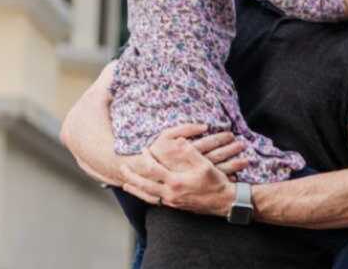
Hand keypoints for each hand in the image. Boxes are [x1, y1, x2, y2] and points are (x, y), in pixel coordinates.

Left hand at [119, 125, 247, 215]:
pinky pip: (155, 202)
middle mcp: (170, 194)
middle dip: (132, 177)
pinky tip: (144, 194)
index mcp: (176, 182)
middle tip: (122, 169)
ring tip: (125, 185)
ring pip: (148, 197)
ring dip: (135, 190)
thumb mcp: (205, 164)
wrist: (224, 201)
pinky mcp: (175, 206)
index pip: (154, 169)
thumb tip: (178, 140)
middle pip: (144, 185)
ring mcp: (172, 202)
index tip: (144, 149)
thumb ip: (189, 151)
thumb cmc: (216, 182)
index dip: (147, 158)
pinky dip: (146, 197)